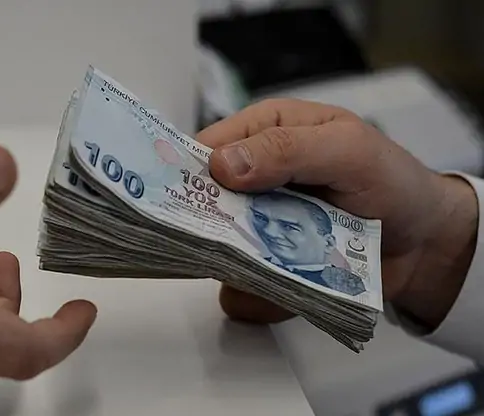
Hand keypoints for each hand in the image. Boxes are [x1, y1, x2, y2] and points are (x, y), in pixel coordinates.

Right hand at [197, 99, 477, 329]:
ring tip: (279, 264)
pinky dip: (256, 293)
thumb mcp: (347, 150)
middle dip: (210, 226)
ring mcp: (256, 223)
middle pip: (200, 203)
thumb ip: (288, 150)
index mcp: (263, 133)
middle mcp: (251, 178)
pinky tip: (288, 286)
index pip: (205, 148)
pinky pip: (239, 286)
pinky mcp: (265, 263)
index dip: (187, 171)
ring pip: (215, 250)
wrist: (423, 243)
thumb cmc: (391, 182)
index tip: (176, 198)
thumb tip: (222, 165)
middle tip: (235, 240)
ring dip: (237, 265)